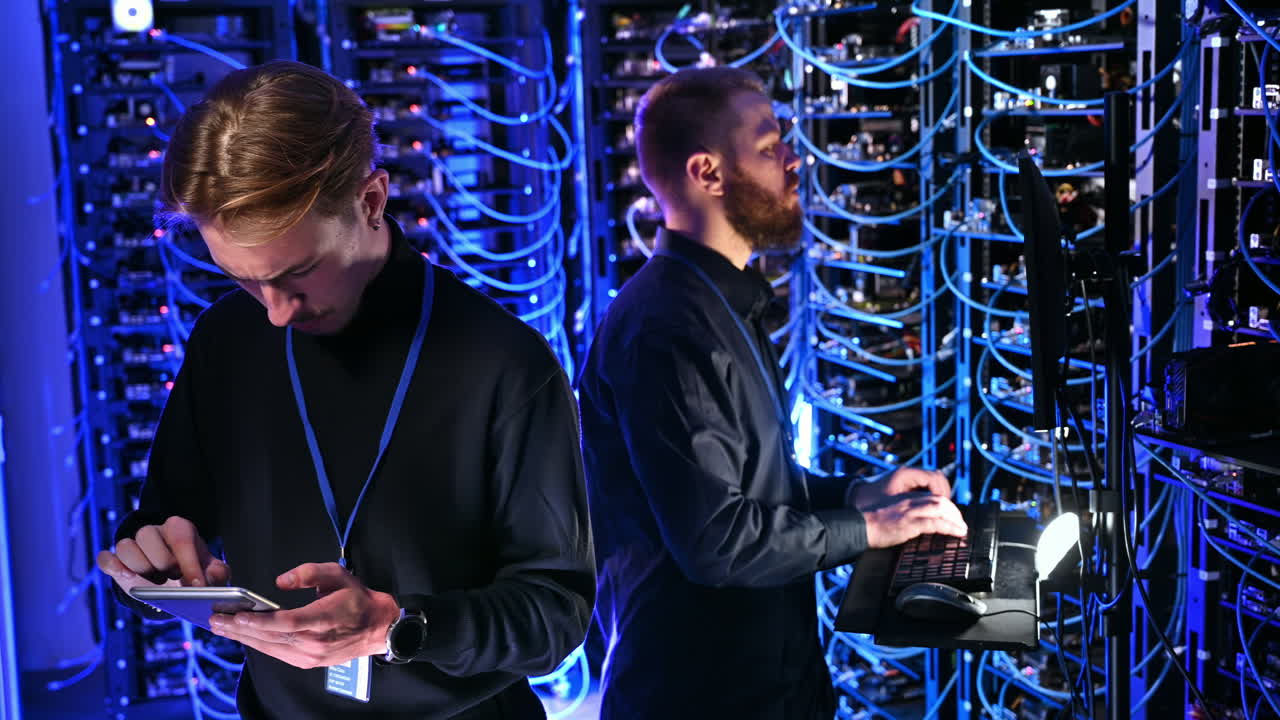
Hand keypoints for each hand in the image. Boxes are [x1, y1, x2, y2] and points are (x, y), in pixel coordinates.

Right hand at [96, 516, 230, 592]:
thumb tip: (211, 579)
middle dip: (162, 561)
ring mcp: (133, 545)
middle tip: (173, 579)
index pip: (181, 539)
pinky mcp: (116, 560)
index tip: (196, 585)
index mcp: (180, 529)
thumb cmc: (194, 571)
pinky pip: (106, 558)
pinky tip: (124, 576)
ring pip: (126, 546)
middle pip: (148, 536)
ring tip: (153, 583)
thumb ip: (218, 574)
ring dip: (139, 567)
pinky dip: (112, 566)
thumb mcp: (211, 572)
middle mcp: (154, 532)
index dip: (189, 563)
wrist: (173, 580)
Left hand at [208, 562, 400, 668]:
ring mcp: (310, 656)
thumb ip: (310, 572)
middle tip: (216, 621)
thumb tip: (281, 582)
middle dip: (240, 629)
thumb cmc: (357, 600)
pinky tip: (245, 636)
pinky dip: (259, 644)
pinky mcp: (308, 662)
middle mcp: (314, 642)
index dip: (258, 621)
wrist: (377, 628)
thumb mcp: (339, 575)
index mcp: (323, 619)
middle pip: (270, 637)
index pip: (285, 623)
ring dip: (244, 638)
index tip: (235, 615)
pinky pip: (277, 654)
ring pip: (270, 648)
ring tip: (223, 628)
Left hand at [852, 468, 950, 511]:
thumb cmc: (869, 501)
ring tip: (942, 510)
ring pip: (935, 482)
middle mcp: (909, 473)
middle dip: (944, 493)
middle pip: (938, 478)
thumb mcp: (892, 505)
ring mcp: (909, 478)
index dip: (942, 493)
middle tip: (947, 510)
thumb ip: (913, 504)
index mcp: (906, 474)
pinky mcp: (908, 484)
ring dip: (940, 494)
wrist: (854, 499)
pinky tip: (932, 508)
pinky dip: (933, 495)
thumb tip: (934, 507)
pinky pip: (927, 486)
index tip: (942, 507)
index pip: (935, 478)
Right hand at [863, 492, 967, 548]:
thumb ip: (903, 515)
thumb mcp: (889, 514)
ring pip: (941, 508)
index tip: (952, 517)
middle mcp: (909, 501)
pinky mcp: (909, 523)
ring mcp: (910, 512)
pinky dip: (949, 527)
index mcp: (905, 498)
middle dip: (954, 512)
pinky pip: (935, 523)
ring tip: (962, 529)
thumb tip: (916, 526)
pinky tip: (957, 533)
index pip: (932, 497)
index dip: (946, 506)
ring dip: (955, 519)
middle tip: (961, 524)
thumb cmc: (871, 525)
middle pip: (940, 500)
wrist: (858, 526)